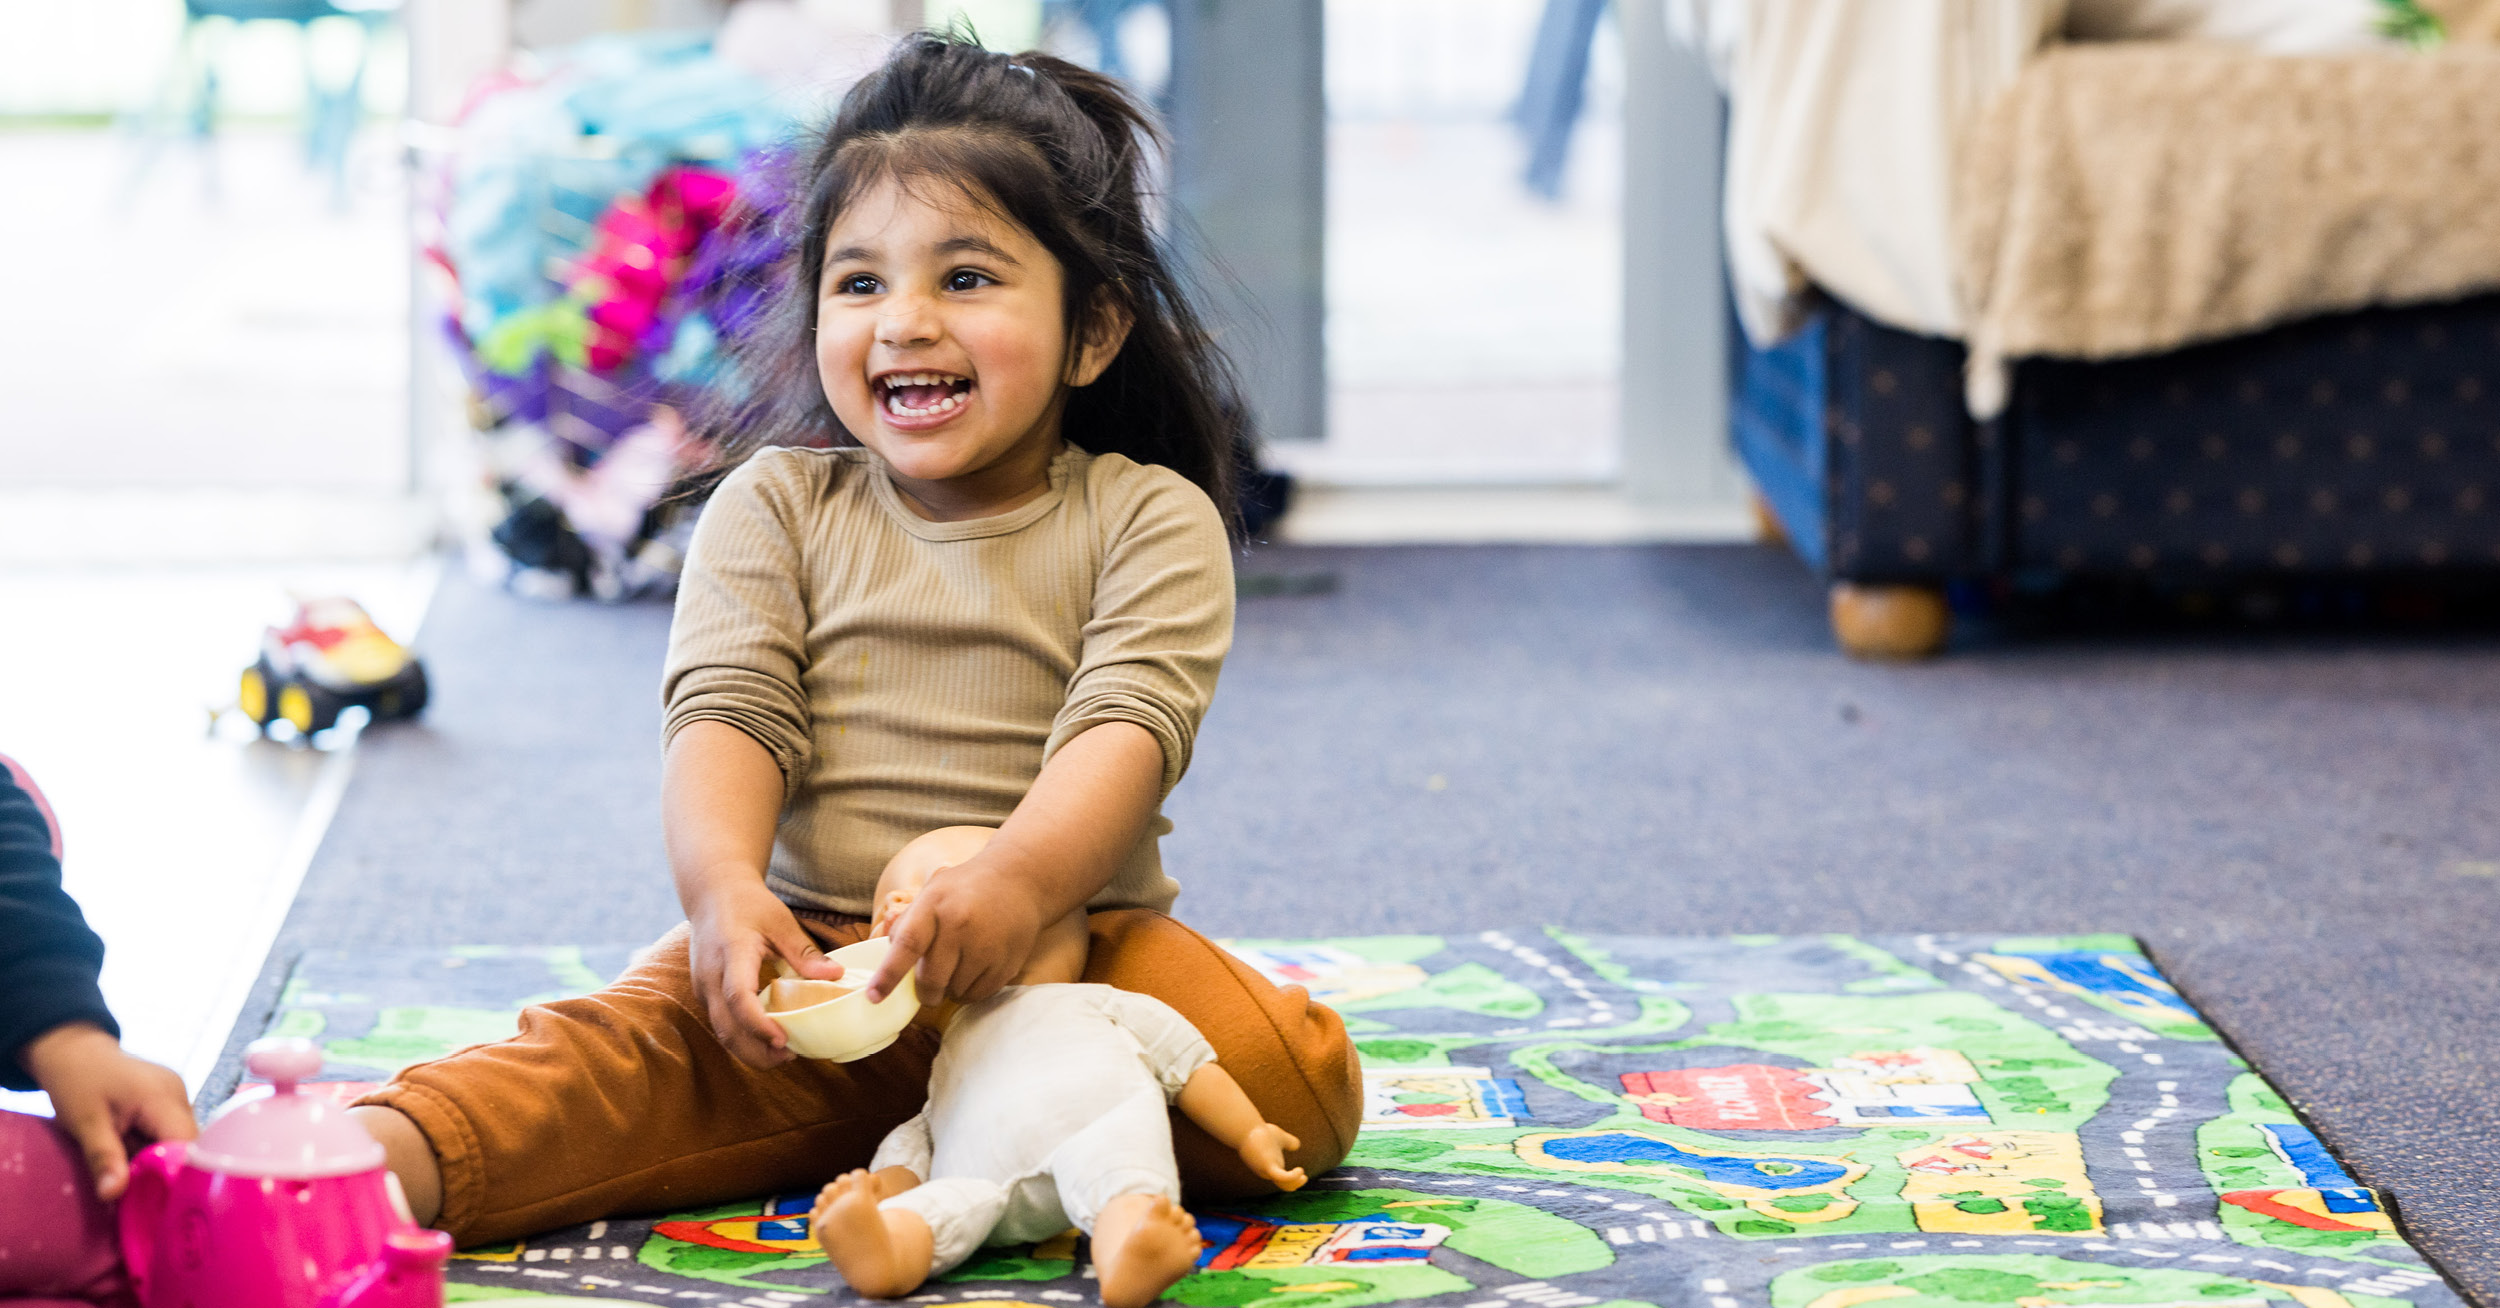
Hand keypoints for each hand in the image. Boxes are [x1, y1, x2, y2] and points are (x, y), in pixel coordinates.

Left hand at [19, 1023, 195, 1200]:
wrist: (73, 1050)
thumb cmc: (75, 1082)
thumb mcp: (84, 1123)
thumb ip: (103, 1158)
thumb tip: (114, 1195)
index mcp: (162, 1096)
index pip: (188, 1143)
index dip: (179, 1174)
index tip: (162, 1204)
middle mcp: (179, 1093)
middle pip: (188, 1144)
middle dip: (167, 1171)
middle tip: (143, 1198)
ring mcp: (178, 1094)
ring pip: (182, 1140)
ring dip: (161, 1161)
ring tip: (135, 1178)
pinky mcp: (171, 1099)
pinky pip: (172, 1131)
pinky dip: (157, 1149)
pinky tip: (136, 1157)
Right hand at [688, 877, 843, 1067]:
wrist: (711, 894)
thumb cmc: (749, 904)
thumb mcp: (780, 921)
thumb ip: (804, 952)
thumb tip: (836, 976)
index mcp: (731, 953)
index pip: (739, 997)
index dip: (759, 1024)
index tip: (783, 1041)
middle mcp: (710, 975)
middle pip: (726, 1027)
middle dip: (756, 1050)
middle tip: (791, 1056)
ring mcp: (703, 987)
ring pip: (721, 1032)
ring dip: (749, 1050)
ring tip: (784, 1054)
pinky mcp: (705, 994)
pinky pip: (721, 1024)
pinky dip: (743, 1039)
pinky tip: (768, 1040)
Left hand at [865, 854, 1045, 1004]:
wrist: (1019, 879)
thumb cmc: (967, 888)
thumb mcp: (933, 890)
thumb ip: (909, 920)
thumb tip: (888, 953)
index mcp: (935, 906)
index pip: (907, 946)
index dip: (888, 975)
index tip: (873, 997)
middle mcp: (960, 925)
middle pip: (931, 979)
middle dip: (925, 992)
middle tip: (927, 989)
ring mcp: (987, 945)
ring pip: (955, 991)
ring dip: (950, 989)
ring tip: (958, 967)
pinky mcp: (1007, 962)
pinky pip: (979, 995)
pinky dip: (970, 992)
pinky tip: (974, 972)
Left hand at [1237, 1122, 1304, 1191]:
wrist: (1245, 1128)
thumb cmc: (1259, 1132)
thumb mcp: (1279, 1138)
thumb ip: (1288, 1142)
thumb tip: (1297, 1145)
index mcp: (1271, 1167)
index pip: (1282, 1179)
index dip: (1293, 1178)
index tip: (1301, 1173)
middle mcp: (1268, 1172)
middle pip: (1284, 1185)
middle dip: (1295, 1184)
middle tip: (1304, 1177)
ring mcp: (1267, 1170)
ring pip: (1284, 1185)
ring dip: (1295, 1183)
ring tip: (1303, 1176)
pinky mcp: (1267, 1166)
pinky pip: (1282, 1177)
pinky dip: (1292, 1177)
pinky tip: (1300, 1171)